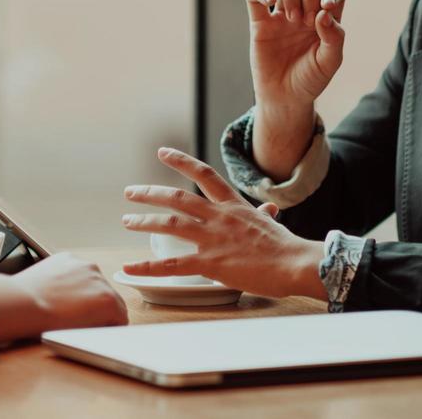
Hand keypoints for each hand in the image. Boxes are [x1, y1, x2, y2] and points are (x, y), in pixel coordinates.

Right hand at [0, 252, 127, 346]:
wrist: (22, 304)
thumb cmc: (23, 301)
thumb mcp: (40, 283)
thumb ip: (55, 286)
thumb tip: (59, 300)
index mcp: (70, 261)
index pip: (87, 283)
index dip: (82, 302)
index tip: (73, 313)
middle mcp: (88, 267)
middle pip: (102, 293)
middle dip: (94, 309)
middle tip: (76, 324)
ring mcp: (100, 282)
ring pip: (112, 306)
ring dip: (102, 317)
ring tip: (82, 330)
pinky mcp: (108, 300)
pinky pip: (119, 318)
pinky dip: (111, 328)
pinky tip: (94, 334)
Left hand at [119, 147, 325, 300]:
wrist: (294, 263)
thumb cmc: (285, 246)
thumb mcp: (270, 223)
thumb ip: (263, 214)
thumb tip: (268, 209)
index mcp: (232, 205)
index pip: (203, 175)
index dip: (181, 161)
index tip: (162, 152)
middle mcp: (219, 216)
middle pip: (177, 198)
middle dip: (150, 193)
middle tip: (130, 192)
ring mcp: (213, 238)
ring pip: (170, 224)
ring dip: (145, 221)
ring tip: (127, 220)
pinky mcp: (210, 263)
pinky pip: (172, 265)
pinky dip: (148, 267)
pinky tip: (129, 268)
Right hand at [248, 0, 346, 112]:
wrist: (285, 97)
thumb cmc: (310, 79)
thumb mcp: (330, 62)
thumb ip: (334, 37)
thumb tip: (324, 13)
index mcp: (325, 20)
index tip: (327, 7)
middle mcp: (304, 13)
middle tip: (307, 20)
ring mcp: (281, 16)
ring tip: (292, 17)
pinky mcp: (260, 22)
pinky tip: (269, 3)